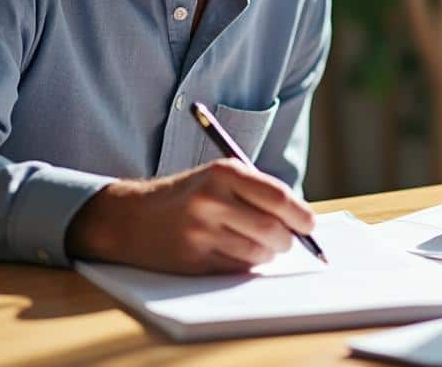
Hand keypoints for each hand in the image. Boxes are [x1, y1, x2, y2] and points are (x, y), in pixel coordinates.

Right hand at [66, 159, 317, 274]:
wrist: (132, 218)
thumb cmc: (189, 195)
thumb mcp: (219, 178)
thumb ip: (259, 193)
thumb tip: (304, 222)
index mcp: (223, 173)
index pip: (277, 196)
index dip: (301, 215)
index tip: (310, 224)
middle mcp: (211, 201)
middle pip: (271, 229)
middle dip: (288, 239)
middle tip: (288, 239)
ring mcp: (200, 233)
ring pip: (258, 253)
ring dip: (268, 253)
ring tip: (259, 244)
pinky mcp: (193, 260)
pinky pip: (238, 268)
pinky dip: (247, 264)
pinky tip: (235, 252)